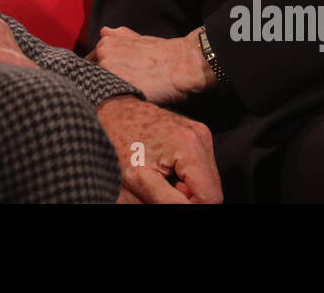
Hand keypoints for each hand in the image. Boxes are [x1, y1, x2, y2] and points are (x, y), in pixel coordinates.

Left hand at [87, 26, 213, 103]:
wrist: (183, 64)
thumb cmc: (165, 53)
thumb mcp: (139, 40)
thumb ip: (120, 37)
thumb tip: (105, 30)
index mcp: (105, 44)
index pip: (91, 65)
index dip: (102, 76)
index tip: (114, 82)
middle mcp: (101, 56)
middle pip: (92, 78)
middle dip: (102, 86)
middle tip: (119, 94)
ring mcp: (107, 72)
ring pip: (98, 90)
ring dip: (107, 96)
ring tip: (123, 100)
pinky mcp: (116, 88)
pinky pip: (108, 101)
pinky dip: (113, 105)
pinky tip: (124, 107)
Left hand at [96, 96, 221, 202]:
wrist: (111, 113)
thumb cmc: (118, 142)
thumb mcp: (139, 180)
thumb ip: (169, 201)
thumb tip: (191, 209)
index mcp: (190, 146)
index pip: (212, 196)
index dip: (192, 206)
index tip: (168, 200)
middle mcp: (201, 136)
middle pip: (212, 187)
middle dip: (189, 197)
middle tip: (162, 188)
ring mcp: (200, 132)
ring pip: (207, 178)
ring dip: (187, 187)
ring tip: (162, 178)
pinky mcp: (196, 133)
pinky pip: (200, 166)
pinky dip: (186, 176)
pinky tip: (166, 169)